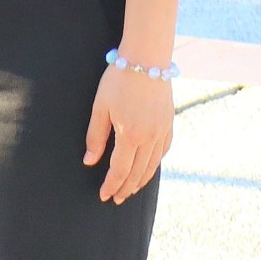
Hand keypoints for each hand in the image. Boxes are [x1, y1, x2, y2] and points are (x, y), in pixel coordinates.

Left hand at [85, 61, 173, 203]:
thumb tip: (90, 161)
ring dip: (141, 180)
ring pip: (153, 164)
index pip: (120, 170)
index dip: (111, 185)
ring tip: (130, 190)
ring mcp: (163, 131)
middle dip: (125, 188)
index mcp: (131, 135)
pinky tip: (148, 168)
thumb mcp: (100, 107)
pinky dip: (155, 163)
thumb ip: (96, 136)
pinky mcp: (169, 123)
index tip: (103, 196)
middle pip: (138, 172)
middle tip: (115, 199)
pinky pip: (164, 150)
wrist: (147, 60)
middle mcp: (150, 137)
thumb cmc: (118, 81)